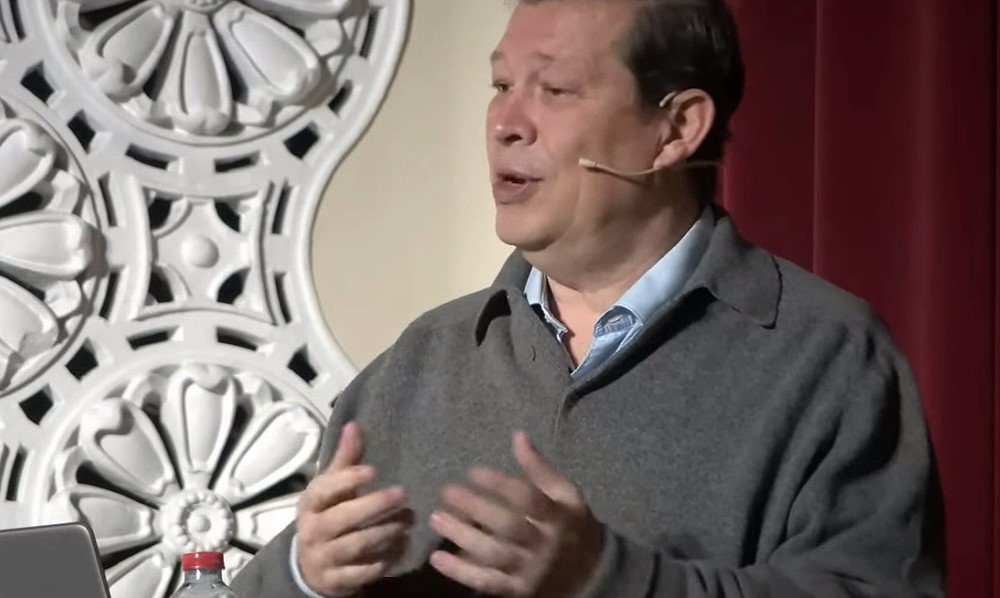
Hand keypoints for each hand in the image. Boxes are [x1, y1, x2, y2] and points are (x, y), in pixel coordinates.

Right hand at [297, 422, 412, 596]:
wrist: (310, 565)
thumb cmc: (327, 516)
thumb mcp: (332, 489)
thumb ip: (345, 460)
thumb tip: (354, 424)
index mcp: (309, 504)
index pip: (323, 489)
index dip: (347, 480)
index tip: (374, 470)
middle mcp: (312, 531)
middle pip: (340, 519)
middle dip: (372, 506)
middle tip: (402, 494)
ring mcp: (322, 558)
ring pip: (354, 546)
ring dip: (383, 533)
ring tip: (407, 521)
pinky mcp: (336, 581)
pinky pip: (361, 573)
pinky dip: (383, 561)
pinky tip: (402, 548)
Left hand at [428, 431, 602, 596]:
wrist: (589, 574)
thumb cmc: (570, 524)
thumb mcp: (566, 494)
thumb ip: (541, 468)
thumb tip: (518, 436)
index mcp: (558, 516)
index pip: (528, 499)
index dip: (500, 484)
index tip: (472, 471)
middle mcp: (544, 545)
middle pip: (508, 526)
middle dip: (476, 508)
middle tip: (446, 491)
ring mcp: (530, 571)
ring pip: (493, 555)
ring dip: (462, 536)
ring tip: (436, 518)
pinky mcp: (517, 591)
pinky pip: (487, 582)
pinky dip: (461, 573)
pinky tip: (437, 558)